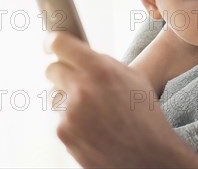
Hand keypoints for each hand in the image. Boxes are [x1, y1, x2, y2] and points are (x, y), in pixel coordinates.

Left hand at [44, 32, 197, 167]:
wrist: (148, 155)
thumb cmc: (145, 115)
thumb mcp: (133, 78)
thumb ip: (105, 64)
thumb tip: (81, 55)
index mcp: (100, 69)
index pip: (61, 43)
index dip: (52, 41)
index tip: (50, 44)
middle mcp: (81, 89)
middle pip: (52, 70)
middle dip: (63, 73)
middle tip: (77, 81)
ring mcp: (69, 113)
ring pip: (55, 96)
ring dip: (68, 99)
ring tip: (94, 111)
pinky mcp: (64, 133)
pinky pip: (60, 119)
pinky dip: (72, 121)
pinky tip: (93, 127)